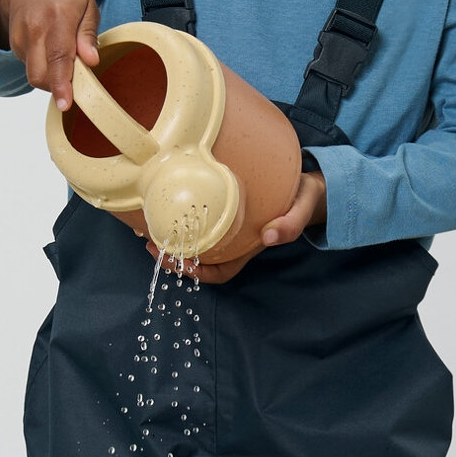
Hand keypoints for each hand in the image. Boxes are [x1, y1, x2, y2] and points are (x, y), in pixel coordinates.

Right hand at [0, 0, 99, 109]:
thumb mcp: (88, 5)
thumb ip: (88, 35)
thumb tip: (91, 61)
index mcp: (58, 16)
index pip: (58, 57)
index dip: (62, 84)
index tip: (65, 103)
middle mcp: (35, 27)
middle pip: (40, 74)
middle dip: (57, 87)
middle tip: (75, 80)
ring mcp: (21, 36)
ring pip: (34, 74)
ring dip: (51, 77)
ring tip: (64, 57)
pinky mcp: (14, 43)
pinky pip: (29, 66)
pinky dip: (43, 67)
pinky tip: (50, 50)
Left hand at [139, 170, 327, 283]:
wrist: (308, 182)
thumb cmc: (304, 198)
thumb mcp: (303, 207)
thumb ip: (291, 224)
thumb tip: (268, 237)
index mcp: (248, 246)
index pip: (220, 272)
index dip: (197, 274)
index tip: (177, 261)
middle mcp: (234, 239)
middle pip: (198, 259)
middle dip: (172, 257)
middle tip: (149, 242)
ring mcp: (227, 224)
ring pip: (194, 240)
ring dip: (170, 237)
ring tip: (147, 226)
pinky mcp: (223, 206)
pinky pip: (197, 218)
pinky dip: (179, 216)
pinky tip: (165, 202)